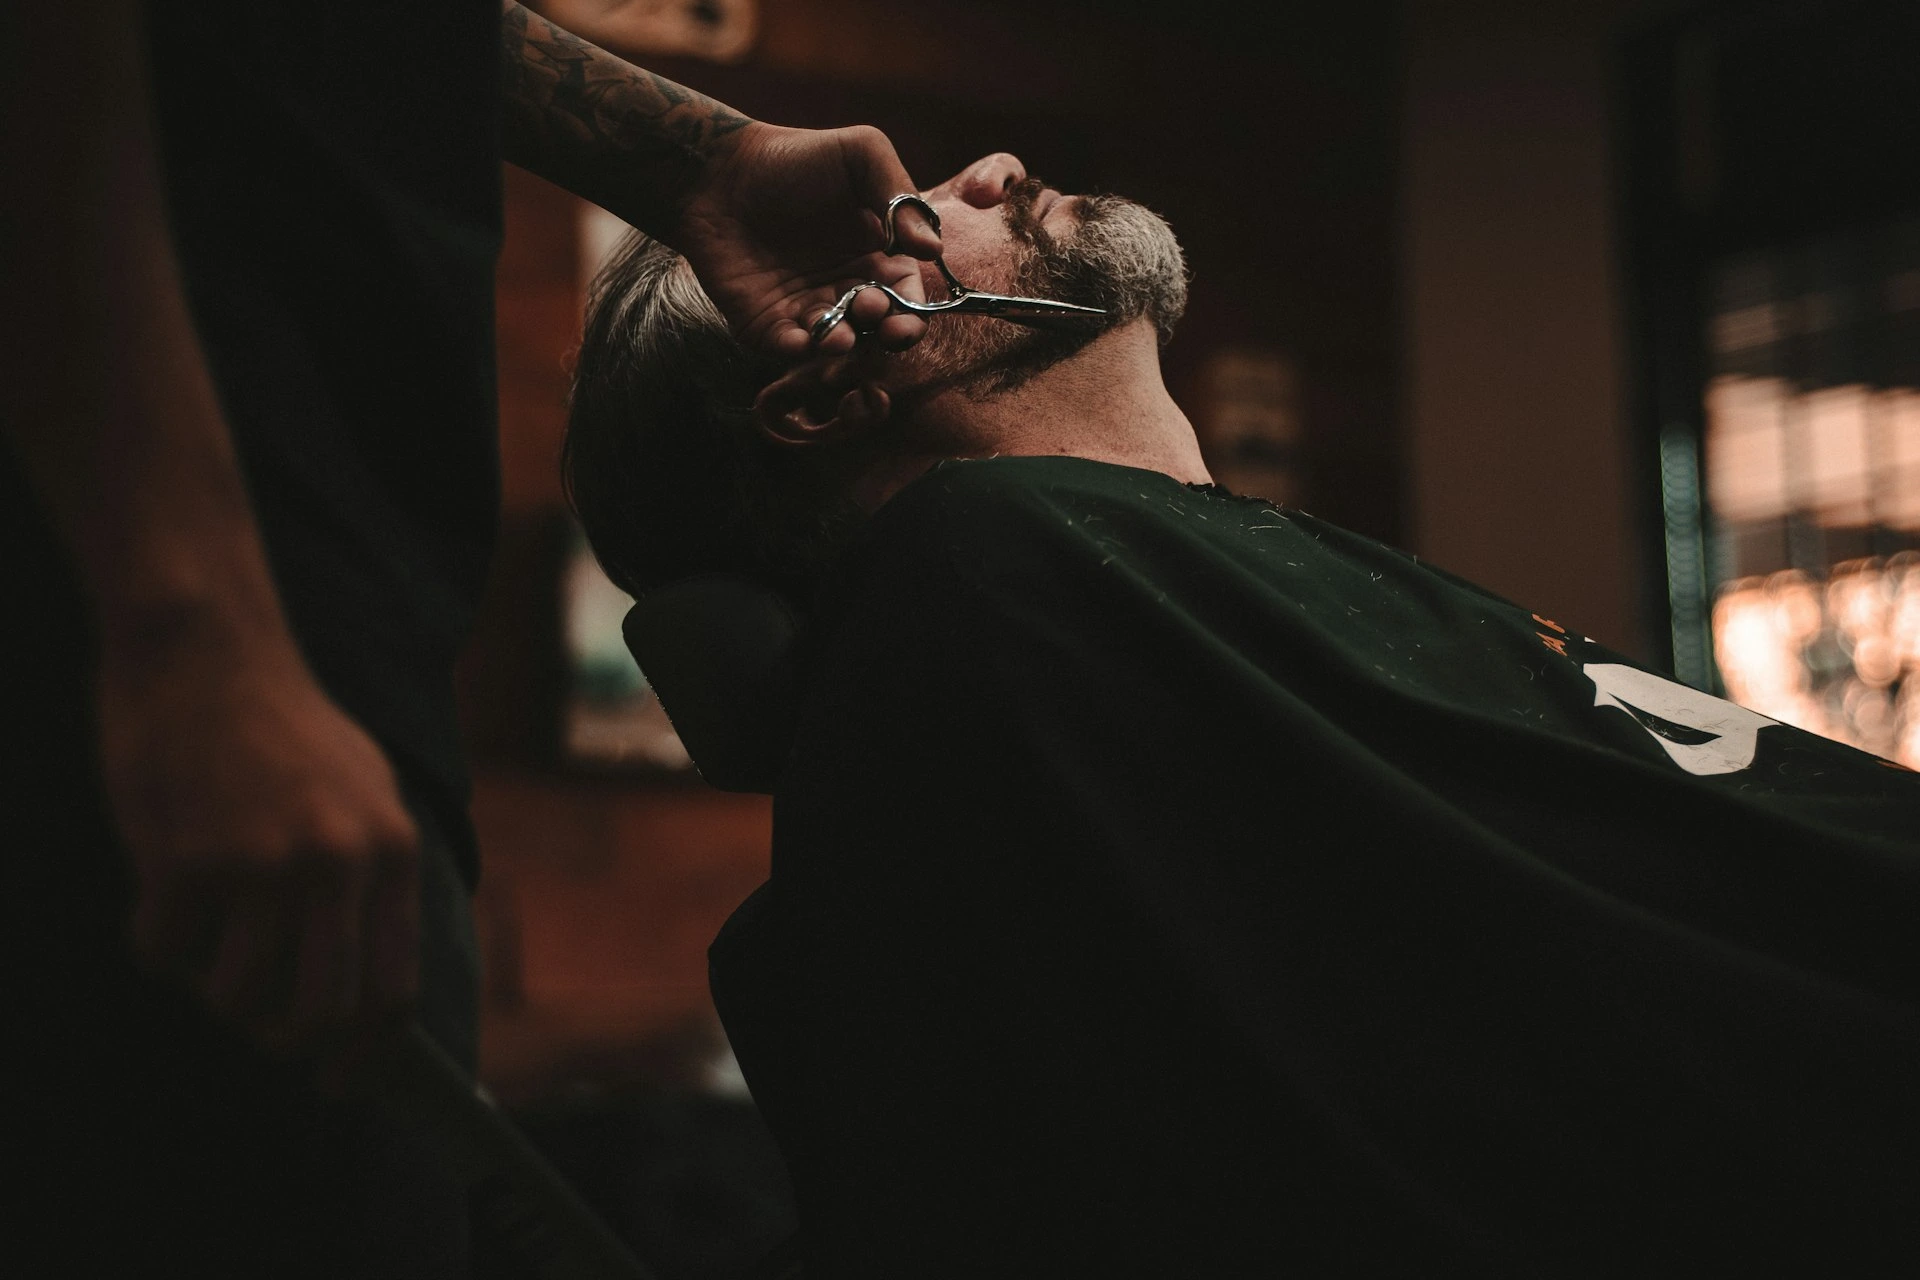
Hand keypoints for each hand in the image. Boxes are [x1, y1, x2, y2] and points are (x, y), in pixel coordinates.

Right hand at [100, 628, 419, 1059]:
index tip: (340, 1081)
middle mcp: (337, 864)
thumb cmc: (282, 725)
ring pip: (233, 996)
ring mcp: (261, 864)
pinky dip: (157, 941)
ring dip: (210, 984)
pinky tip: (162, 891)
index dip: (365, 1053)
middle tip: (254, 1021)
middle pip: (318, 1013)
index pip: (393, 989)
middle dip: (282, 1037)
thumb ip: (374, 879)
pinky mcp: (186, 859)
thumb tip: (369, 989)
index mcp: (390, 851)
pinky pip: (164, 953)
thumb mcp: (367, 790)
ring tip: (206, 930)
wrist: (208, 650)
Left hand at [673, 121, 942, 360]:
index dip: (912, 313)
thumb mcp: (860, 155)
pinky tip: (800, 339)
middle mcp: (846, 288)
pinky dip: (797, 349)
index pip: (906, 297)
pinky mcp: (766, 322)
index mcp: (877, 257)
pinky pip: (788, 347)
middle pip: (877, 328)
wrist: (718, 171)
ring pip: (835, 342)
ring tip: (837, 335)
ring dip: (841, 344)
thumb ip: (900, 195)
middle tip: (869, 311)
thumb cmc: (794, 157)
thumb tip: (932, 250)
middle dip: (881, 331)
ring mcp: (806, 308)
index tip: (906, 316)